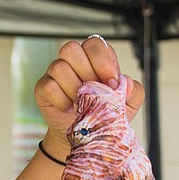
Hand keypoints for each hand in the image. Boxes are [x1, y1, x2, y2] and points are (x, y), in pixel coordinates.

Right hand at [34, 35, 144, 150]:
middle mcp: (74, 61)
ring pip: (59, 67)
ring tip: (83, 104)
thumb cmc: (107, 113)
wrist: (88, 135)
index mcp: (95, 58)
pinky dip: (62, 100)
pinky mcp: (43, 88)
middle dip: (87, 72)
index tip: (111, 83)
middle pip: (70, 48)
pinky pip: (49, 87)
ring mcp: (55, 73)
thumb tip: (127, 84)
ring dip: (74, 89)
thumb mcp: (129, 104)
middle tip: (95, 93)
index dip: (102, 61)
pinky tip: (71, 109)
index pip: (94, 44)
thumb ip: (134, 91)